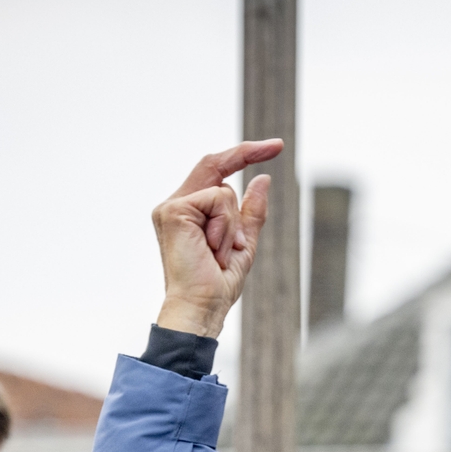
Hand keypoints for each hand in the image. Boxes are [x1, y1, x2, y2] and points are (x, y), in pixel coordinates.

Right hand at [152, 140, 282, 338]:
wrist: (201, 306)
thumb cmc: (217, 284)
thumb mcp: (243, 243)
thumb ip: (251, 212)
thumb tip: (263, 179)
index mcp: (189, 211)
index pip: (215, 172)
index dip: (243, 154)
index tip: (276, 146)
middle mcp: (176, 205)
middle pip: (216, 165)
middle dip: (248, 152)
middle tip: (279, 144)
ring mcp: (171, 206)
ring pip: (225, 191)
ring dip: (233, 226)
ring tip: (219, 254)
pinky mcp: (173, 210)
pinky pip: (218, 200)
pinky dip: (225, 227)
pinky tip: (212, 249)